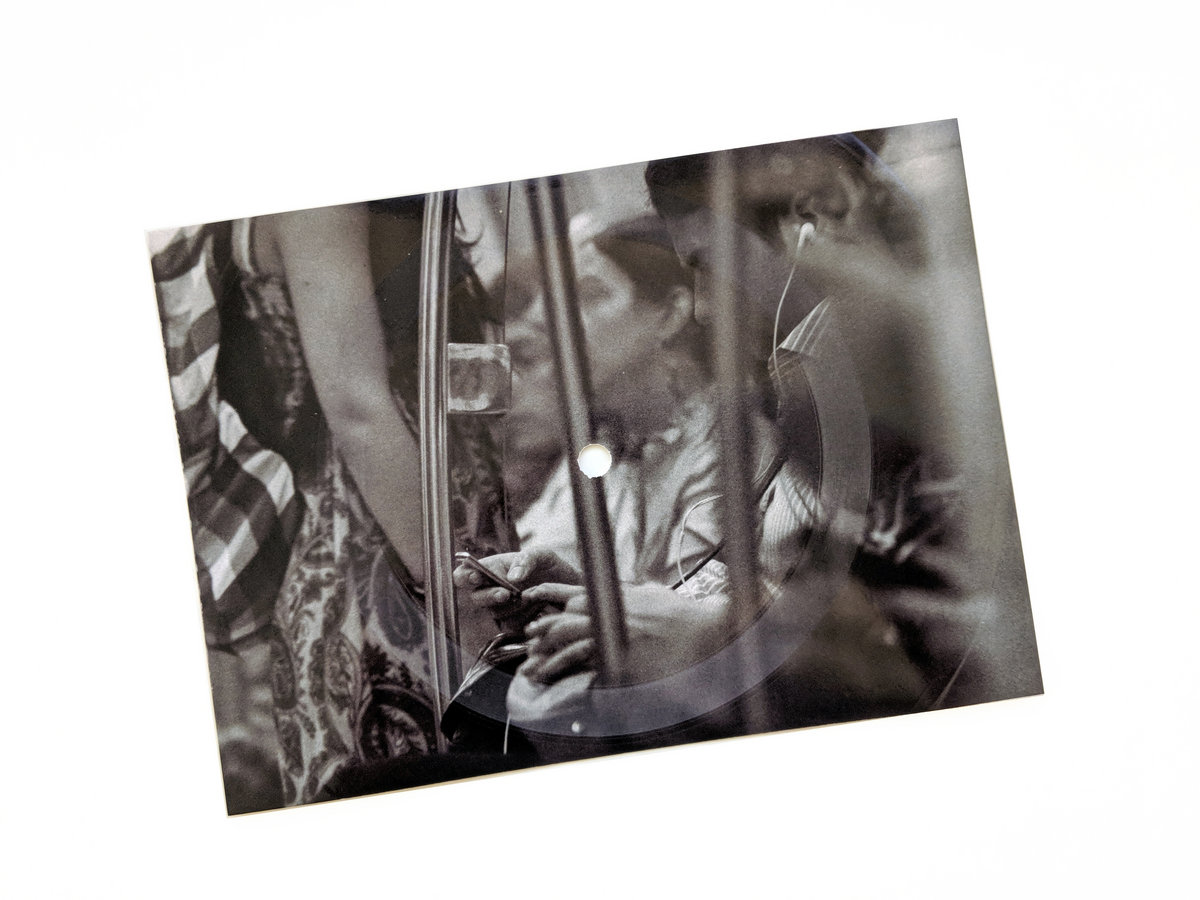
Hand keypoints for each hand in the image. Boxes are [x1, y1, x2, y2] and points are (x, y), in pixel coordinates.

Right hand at [452, 549, 582, 631]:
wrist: (569, 587)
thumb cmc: (550, 566)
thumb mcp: (542, 555)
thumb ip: (526, 560)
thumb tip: (513, 577)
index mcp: (491, 568)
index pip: (464, 574)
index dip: (464, 576)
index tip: (476, 577)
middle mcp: (491, 589)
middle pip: (476, 598)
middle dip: (489, 596)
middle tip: (505, 593)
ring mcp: (500, 608)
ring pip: (495, 612)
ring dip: (515, 605)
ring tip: (535, 594)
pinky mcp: (513, 623)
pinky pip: (511, 625)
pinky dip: (526, 616)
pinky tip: (539, 607)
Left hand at [520, 584, 733, 685]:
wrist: (705, 633)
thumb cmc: (685, 617)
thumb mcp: (657, 595)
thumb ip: (638, 593)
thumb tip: (634, 589)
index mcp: (618, 595)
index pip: (574, 591)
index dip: (549, 594)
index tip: (530, 596)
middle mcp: (612, 609)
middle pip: (565, 615)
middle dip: (544, 628)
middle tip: (528, 639)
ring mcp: (614, 631)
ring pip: (567, 636)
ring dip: (546, 652)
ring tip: (531, 665)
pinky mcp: (618, 655)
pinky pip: (580, 660)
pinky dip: (561, 668)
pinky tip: (549, 676)